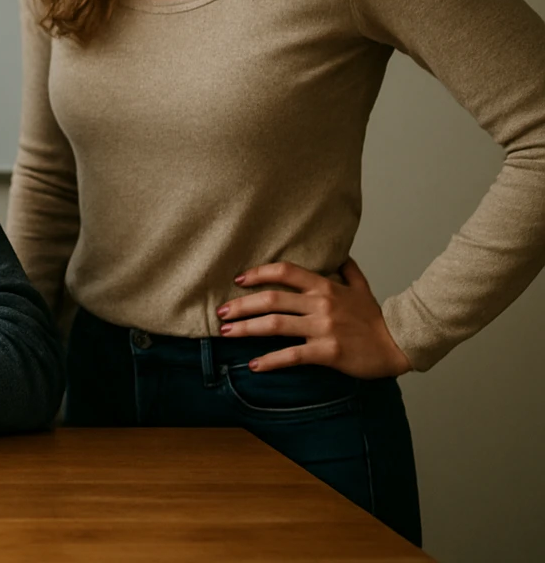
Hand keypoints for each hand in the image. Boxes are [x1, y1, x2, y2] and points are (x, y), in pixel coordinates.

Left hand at [217, 258, 412, 378]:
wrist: (399, 343)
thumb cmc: (376, 318)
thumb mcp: (362, 287)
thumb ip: (347, 270)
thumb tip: (340, 254)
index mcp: (325, 286)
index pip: (284, 272)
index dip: (258, 274)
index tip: (239, 280)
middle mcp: (320, 304)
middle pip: (271, 299)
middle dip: (241, 305)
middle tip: (220, 312)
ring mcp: (323, 328)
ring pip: (275, 325)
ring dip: (246, 329)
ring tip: (226, 332)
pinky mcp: (327, 352)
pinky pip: (292, 355)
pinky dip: (270, 361)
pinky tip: (254, 365)